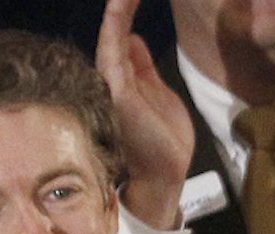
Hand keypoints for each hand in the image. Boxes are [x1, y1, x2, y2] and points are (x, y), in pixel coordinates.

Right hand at [97, 0, 193, 230]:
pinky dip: (115, 27)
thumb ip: (143, 66)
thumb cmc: (161, 141)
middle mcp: (114, 79)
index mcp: (126, 78)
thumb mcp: (157, 93)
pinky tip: (119, 6)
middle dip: (121, 5)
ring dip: (118, 8)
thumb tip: (133, 38)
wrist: (164, 175)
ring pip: (111, 36)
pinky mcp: (119, 93)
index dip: (126, 9)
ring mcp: (114, 85)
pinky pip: (112, 53)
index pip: (122, 34)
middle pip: (114, 31)